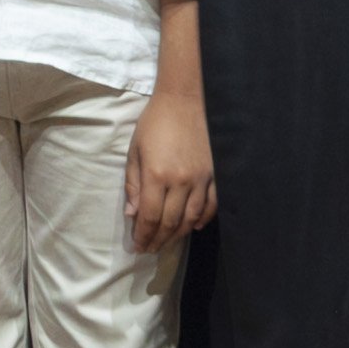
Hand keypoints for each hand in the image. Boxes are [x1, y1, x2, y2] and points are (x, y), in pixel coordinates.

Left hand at [123, 90, 217, 252]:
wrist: (187, 99)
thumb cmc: (156, 122)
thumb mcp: (135, 150)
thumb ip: (133, 183)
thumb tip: (132, 214)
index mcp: (157, 174)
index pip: (149, 217)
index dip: (143, 235)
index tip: (138, 246)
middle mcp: (181, 181)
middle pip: (170, 222)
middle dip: (158, 239)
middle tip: (150, 248)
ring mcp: (202, 179)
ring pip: (191, 218)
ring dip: (178, 234)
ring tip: (167, 241)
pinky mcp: (216, 173)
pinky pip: (212, 204)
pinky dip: (203, 219)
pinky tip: (193, 227)